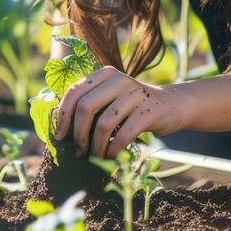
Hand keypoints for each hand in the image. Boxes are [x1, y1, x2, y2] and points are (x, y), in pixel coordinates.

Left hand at [54, 66, 188, 158]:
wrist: (171, 105)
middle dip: (78, 133)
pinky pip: (124, 134)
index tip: (60, 136)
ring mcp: (135, 94)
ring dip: (95, 146)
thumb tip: (62, 129)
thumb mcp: (110, 97)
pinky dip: (113, 149)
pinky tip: (110, 156)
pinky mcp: (148, 111)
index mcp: (104, 74)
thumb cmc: (131, 106)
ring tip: (95, 156)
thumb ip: (90, 104)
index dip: (63, 115)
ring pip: (103, 124)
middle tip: (79, 150)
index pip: (74, 92)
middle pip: (85, 107)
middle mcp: (118, 80)